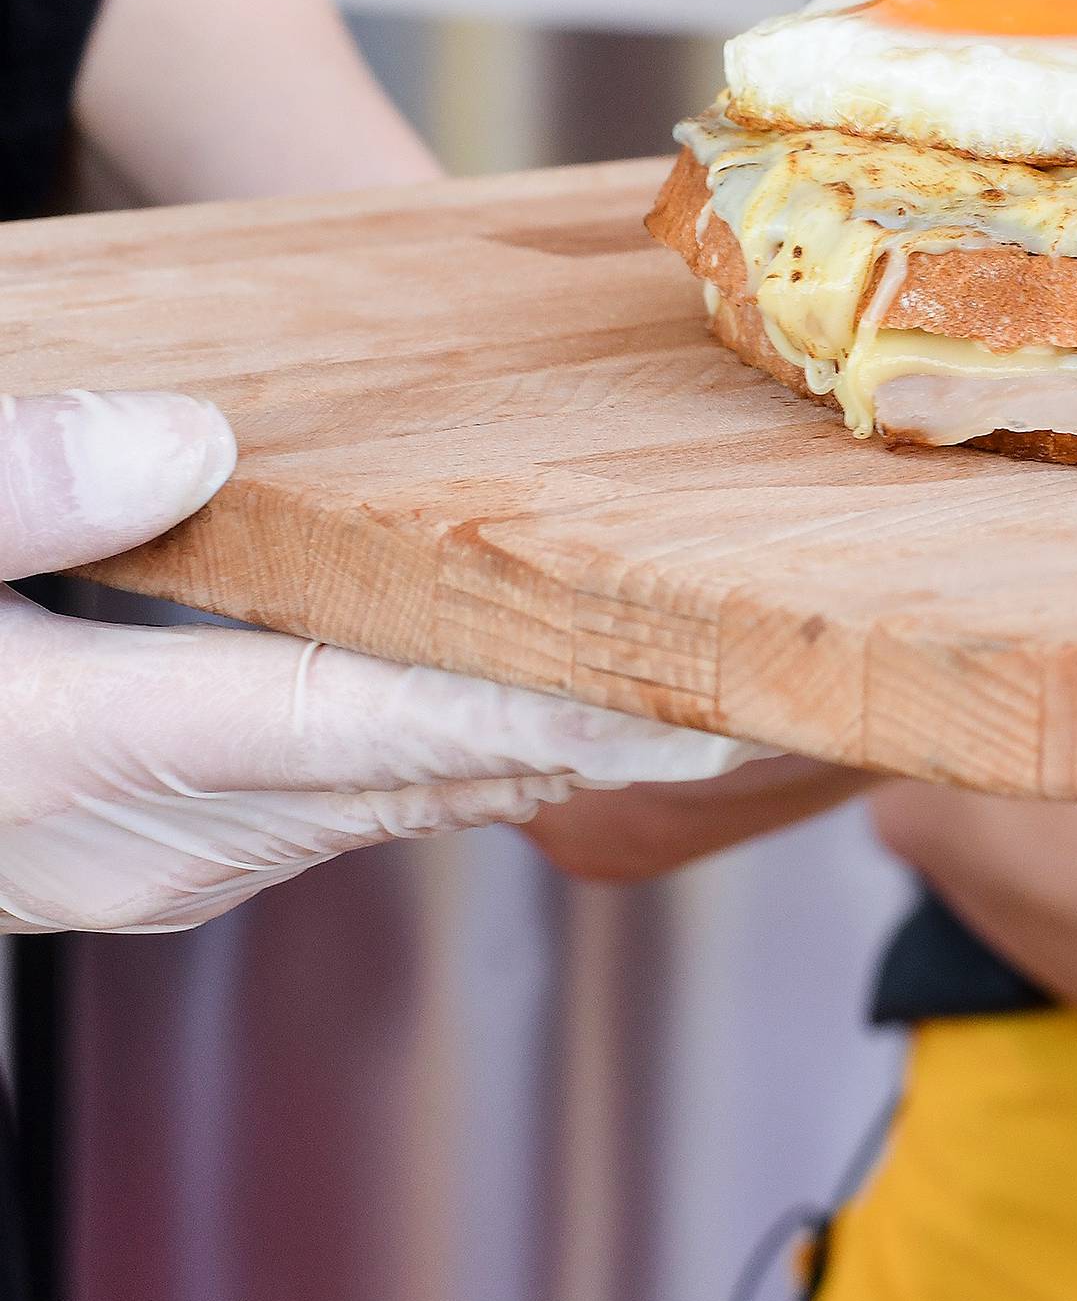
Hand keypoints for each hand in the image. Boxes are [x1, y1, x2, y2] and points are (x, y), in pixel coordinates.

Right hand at [0, 389, 754, 932]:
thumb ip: (9, 488)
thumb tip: (182, 444)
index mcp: (96, 760)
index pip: (385, 726)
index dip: (566, 707)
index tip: (722, 688)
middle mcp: (156, 838)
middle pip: (429, 766)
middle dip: (602, 723)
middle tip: (774, 661)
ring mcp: (157, 856)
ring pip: (399, 785)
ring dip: (538, 729)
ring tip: (686, 658)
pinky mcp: (148, 841)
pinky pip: (343, 786)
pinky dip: (445, 730)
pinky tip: (510, 670)